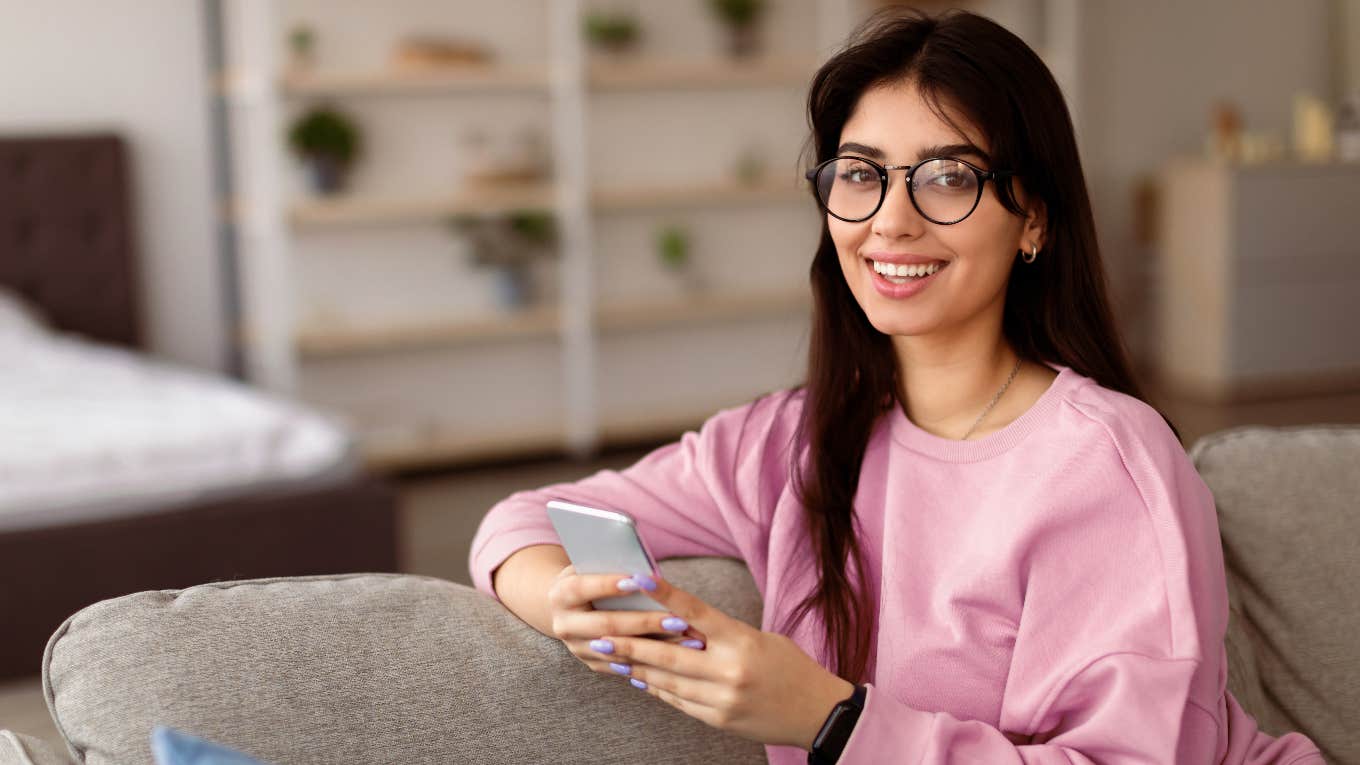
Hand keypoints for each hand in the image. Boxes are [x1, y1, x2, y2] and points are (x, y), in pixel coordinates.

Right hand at [546, 565, 707, 675]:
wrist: (568, 606)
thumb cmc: (590, 576)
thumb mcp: (591, 565)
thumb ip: (610, 566)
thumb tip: (646, 571)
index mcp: (560, 595)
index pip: (582, 588)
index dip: (609, 584)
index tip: (641, 579)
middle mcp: (563, 625)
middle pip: (605, 624)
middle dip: (644, 621)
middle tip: (678, 619)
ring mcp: (577, 648)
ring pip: (619, 649)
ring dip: (655, 645)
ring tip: (687, 637)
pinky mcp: (592, 663)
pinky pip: (624, 665)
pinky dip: (651, 660)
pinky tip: (678, 655)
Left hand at [584, 573, 855, 749]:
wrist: (817, 712)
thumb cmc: (789, 666)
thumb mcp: (760, 639)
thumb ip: (720, 633)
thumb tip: (678, 622)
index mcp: (741, 641)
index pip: (695, 611)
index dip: (663, 593)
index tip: (635, 577)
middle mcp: (729, 671)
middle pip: (667, 654)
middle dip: (628, 644)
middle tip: (598, 634)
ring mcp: (722, 699)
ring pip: (666, 681)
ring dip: (636, 668)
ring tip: (610, 656)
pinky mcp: (719, 719)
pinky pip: (678, 702)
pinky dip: (657, 688)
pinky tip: (640, 678)